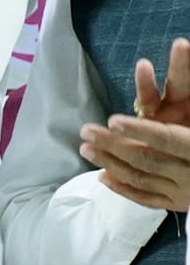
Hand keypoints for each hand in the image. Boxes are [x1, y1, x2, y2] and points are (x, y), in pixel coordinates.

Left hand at [80, 38, 189, 210]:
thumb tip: (181, 60)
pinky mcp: (179, 204)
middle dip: (113, 144)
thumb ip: (183, 100)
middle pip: (146, 157)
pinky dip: (124, 188)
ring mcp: (184, 191)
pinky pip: (147, 198)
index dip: (140, 129)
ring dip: (110, 162)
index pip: (167, 139)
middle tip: (85, 130)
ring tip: (85, 147)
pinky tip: (102, 177)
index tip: (113, 120)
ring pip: (142, 177)